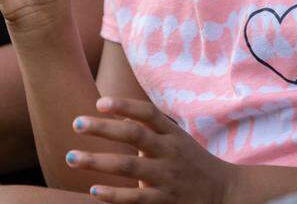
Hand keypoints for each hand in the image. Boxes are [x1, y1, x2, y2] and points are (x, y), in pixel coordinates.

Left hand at [66, 97, 238, 202]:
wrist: (225, 193)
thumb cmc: (192, 162)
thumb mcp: (176, 139)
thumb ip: (150, 127)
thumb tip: (119, 113)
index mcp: (172, 134)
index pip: (148, 113)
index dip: (124, 105)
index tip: (100, 103)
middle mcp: (169, 152)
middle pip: (134, 135)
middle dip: (103, 129)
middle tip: (76, 123)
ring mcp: (166, 178)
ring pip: (128, 167)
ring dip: (97, 162)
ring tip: (71, 157)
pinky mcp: (164, 202)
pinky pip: (135, 198)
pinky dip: (113, 195)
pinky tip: (93, 191)